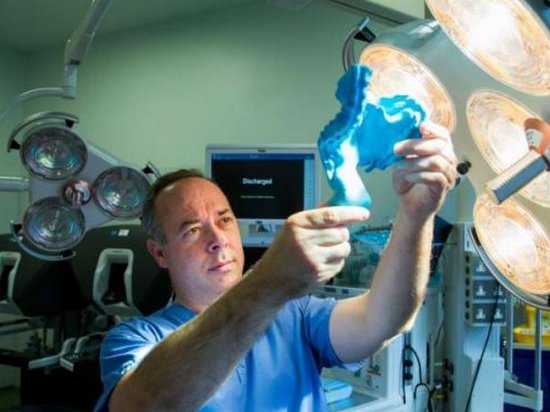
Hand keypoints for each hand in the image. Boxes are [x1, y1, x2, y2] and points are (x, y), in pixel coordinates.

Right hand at [254, 206, 369, 297]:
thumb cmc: (283, 251)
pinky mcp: (319, 274)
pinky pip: (340, 264)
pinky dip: (335, 262)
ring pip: (344, 249)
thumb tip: (340, 204)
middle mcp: (304, 240)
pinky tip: (321, 263)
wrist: (270, 281)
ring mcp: (312, 259)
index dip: (351, 213)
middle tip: (332, 237)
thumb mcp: (292, 229)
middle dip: (342, 234)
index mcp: (297, 224)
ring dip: (340, 249)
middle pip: (341, 233)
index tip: (363, 213)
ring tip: (326, 251)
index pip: (331, 215)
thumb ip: (316, 218)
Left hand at [392, 121, 457, 219]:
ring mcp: (448, 175)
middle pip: (439, 146)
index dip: (433, 129)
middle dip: (415, 145)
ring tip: (398, 166)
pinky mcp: (444, 188)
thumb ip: (405, 149)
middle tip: (396, 149)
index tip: (420, 126)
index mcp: (440, 150)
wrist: (409, 205)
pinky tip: (408, 177)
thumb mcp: (403, 161)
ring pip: (436, 162)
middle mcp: (448, 160)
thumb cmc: (408, 181)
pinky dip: (419, 175)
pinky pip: (436, 178)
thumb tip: (399, 132)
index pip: (443, 135)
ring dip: (414, 163)